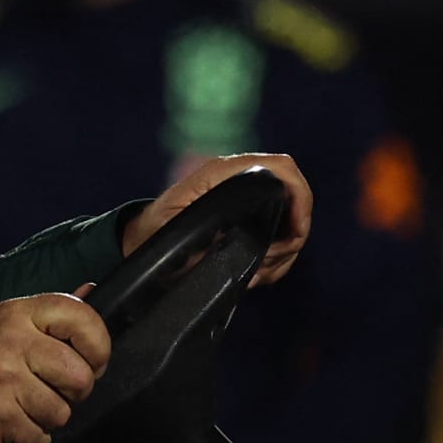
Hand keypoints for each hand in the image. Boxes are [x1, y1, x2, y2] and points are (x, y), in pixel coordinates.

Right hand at [0, 288, 109, 442]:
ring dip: (50, 414)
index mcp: (23, 312)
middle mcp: (12, 341)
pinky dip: (32, 436)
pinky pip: (36, 436)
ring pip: (59, 412)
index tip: (89, 359)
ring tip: (29, 403)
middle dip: (75, 390)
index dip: (99, 349)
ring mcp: (0, 378)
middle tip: (54, 386)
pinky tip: (19, 421)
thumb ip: (54, 309)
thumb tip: (93, 288)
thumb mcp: (13, 315)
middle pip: (80, 377)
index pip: (86, 323)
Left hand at [121, 154, 312, 287]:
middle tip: (264, 266)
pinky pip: (280, 242)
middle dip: (289, 239)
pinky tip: (254, 275)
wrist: (143, 242)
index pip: (280, 167)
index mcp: (221, 174)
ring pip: (290, 227)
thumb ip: (205, 224)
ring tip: (254, 275)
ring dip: (280, 256)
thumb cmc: (153, 232)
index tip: (295, 231)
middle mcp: (239, 182)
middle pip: (294, 201)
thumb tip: (239, 234)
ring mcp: (248, 202)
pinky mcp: (251, 222)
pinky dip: (274, 263)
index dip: (298, 196)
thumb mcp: (172, 227)